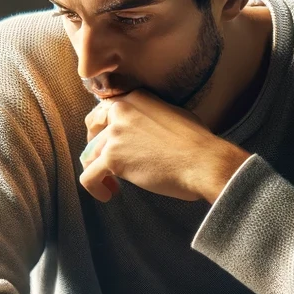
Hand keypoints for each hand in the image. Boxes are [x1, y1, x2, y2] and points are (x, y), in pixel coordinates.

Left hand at [79, 89, 249, 202]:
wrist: (204, 161)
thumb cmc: (198, 144)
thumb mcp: (174, 115)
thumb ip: (151, 117)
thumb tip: (145, 131)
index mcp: (136, 97)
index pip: (105, 109)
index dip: (104, 129)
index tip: (112, 144)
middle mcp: (121, 110)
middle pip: (92, 128)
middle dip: (95, 146)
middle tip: (106, 164)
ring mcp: (114, 134)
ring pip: (89, 155)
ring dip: (99, 172)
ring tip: (113, 186)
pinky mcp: (112, 158)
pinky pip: (88, 176)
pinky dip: (95, 188)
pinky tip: (108, 195)